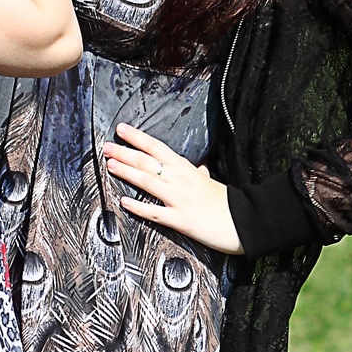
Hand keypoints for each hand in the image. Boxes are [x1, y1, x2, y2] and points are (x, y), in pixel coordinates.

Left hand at [102, 123, 243, 253]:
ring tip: (110, 165)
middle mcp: (180, 180)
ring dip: (127, 172)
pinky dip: (139, 207)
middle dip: (125, 152)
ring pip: (148, 182)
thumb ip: (201, 174)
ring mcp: (179, 199)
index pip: (158, 148)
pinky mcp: (180, 219)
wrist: (245, 222)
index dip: (138, 138)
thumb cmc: (228, 202)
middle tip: (106, 146)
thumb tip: (199, 169)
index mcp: (187, 169)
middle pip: (148, 162)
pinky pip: (155, 212)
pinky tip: (123, 202)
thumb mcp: (211, 182)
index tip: (122, 129)